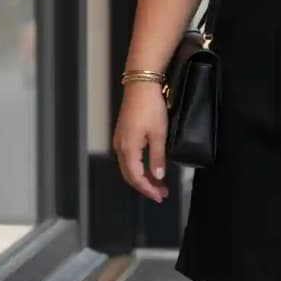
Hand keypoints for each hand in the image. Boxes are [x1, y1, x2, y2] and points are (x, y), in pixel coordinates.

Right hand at [113, 84, 168, 202]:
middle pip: (129, 175)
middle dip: (145, 186)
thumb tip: (158, 176)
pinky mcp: (123, 133)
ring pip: (128, 167)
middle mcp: (120, 146)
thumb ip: (157, 157)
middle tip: (160, 193)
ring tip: (157, 183)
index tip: (159, 196)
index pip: (136, 178)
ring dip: (142, 177)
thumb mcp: (159, 134)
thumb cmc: (150, 106)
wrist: (142, 84)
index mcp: (128, 148)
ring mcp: (120, 139)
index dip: (148, 189)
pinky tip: (148, 167)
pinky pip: (128, 157)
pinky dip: (138, 167)